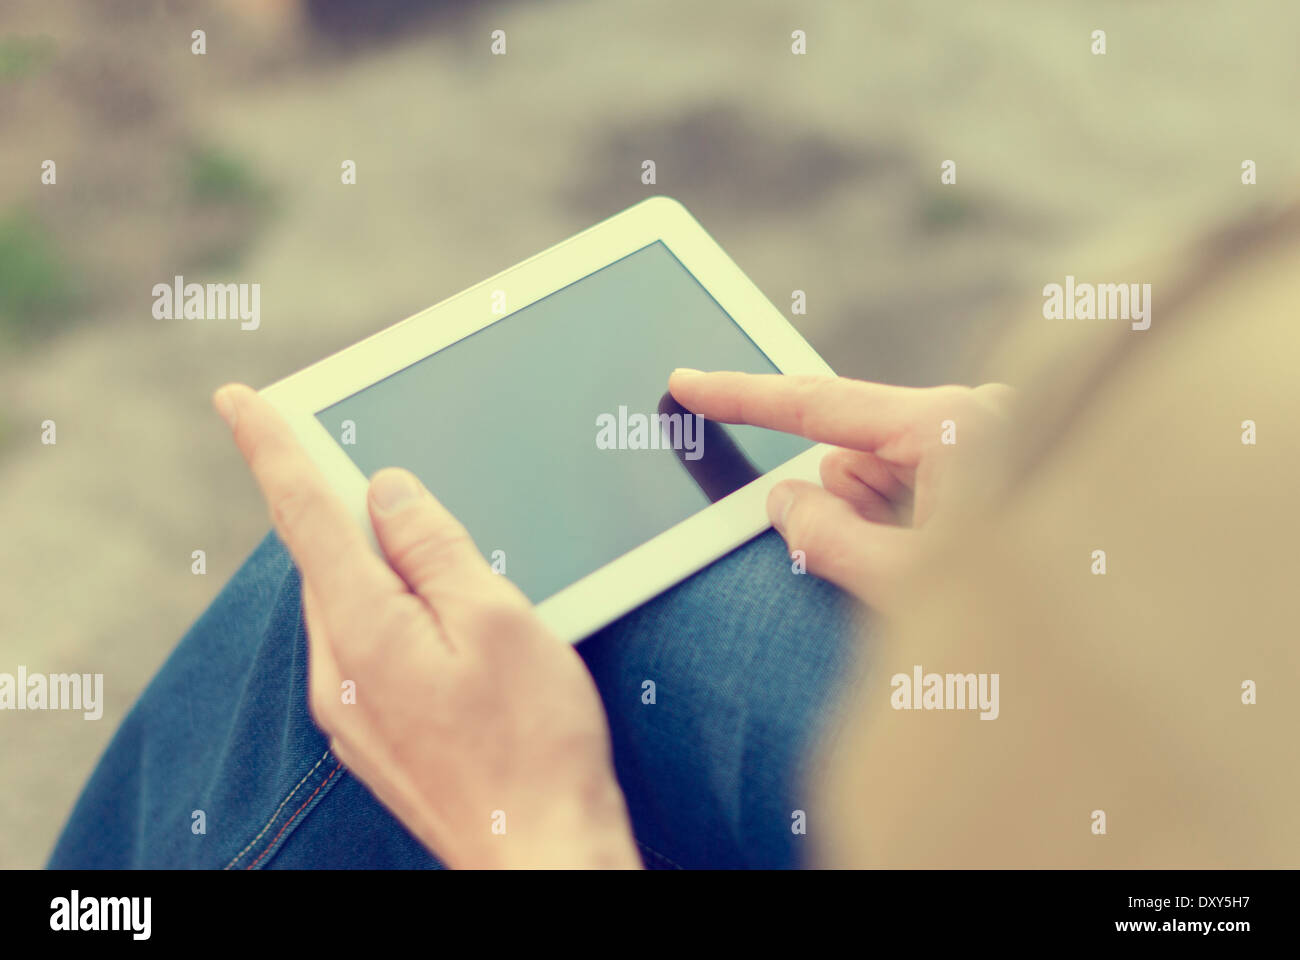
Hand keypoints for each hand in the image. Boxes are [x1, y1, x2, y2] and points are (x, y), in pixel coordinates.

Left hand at [213, 384, 640, 868]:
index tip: (235, 399)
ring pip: (348, 603)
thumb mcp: (495, 621)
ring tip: (437, 554)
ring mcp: (351, 709)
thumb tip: (387, 494)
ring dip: (376, 563)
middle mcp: (338, 670)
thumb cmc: (534, 743)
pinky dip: (391, 610)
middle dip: (341, 505)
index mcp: (363, 628)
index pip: (303, 514)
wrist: (539, 853)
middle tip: (376, 465)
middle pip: (324, 558)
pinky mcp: (374, 734)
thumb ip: (434, 549)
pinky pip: (366, 645)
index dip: (269, 448)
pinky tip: (442, 620)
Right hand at [668, 370, 1013, 611]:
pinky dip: (914, 529)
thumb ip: (827, 539)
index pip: (821, 405)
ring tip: (940, 575)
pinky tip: (957, 564)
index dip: (742, 398)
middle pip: (855, 453)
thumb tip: (788, 500)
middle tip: (889, 570)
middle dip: (847, 508)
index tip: (687, 383)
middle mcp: (975, 420)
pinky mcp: (1002, 467)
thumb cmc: (1046, 613)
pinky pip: (919, 489)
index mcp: (953, 428)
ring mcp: (992, 442)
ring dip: (887, 525)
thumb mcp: (909, 586)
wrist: (1142, 641)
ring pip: (887, 476)